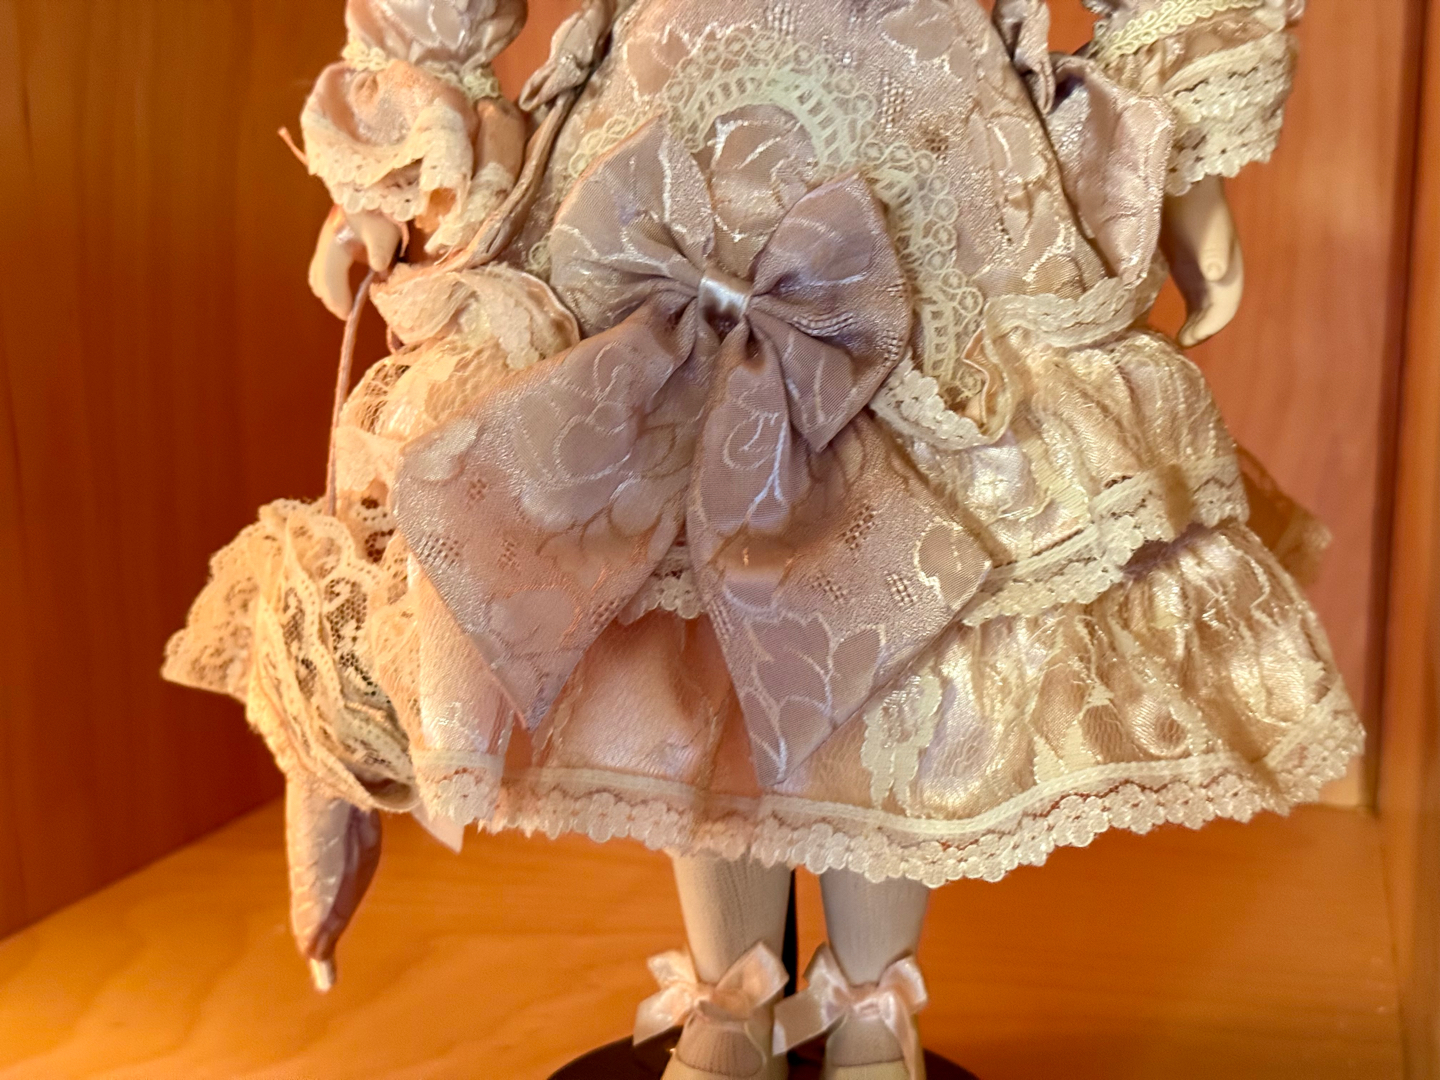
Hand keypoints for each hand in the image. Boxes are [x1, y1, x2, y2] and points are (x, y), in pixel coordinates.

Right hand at [308, 205, 402, 317]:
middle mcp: (326, 242)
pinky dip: (329, 276)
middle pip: (318, 276)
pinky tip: (341, 280)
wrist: (372, 183)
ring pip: (317, 268)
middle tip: (344, 312)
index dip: (337, 299)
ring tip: (341, 301)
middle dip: (329, 297)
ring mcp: (327, 237)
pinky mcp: (333, 233)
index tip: (348, 315)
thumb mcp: (385, 233)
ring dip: (327, 287)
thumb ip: (381, 255)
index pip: (330, 279)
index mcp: (335, 244)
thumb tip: (377, 273)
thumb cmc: (380, 208)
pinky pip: (324, 261)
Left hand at [1161, 175, 1244, 347]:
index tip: (1187, 338)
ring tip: (1176, 340)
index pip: (1225, 308)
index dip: (1209, 326)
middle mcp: (1223, 275)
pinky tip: (1175, 327)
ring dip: (1196, 327)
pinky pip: (1195, 302)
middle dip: (1202, 331)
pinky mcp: (1189, 270)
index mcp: (1231, 269)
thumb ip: (1212, 252)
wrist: (1182, 186)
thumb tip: (1217, 275)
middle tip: (1179, 344)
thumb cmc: (1196, 208)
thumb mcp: (1207, 230)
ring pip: (1206, 310)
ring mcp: (1206, 274)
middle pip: (1218, 313)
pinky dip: (1189, 317)